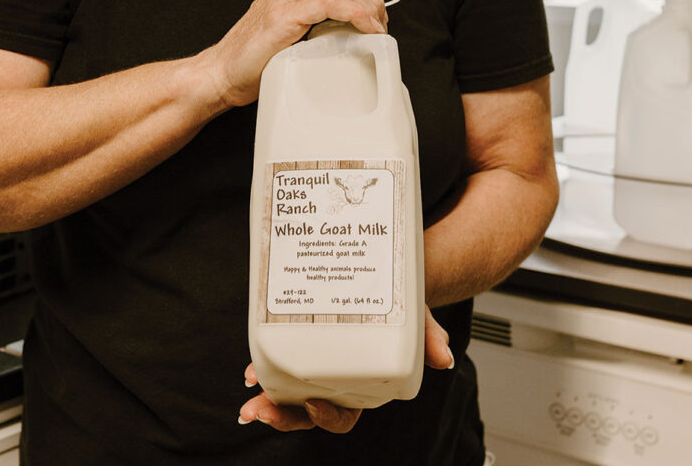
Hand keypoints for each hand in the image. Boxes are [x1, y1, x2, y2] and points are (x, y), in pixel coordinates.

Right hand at [207, 0, 387, 108]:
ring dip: (368, 5)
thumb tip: (349, 34)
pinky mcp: (283, 15)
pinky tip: (365, 30)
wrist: (218, 76)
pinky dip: (355, 14)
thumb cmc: (251, 65)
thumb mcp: (288, 37)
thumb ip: (311, 26)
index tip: (377, 18)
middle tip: (381, 26)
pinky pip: (329, 2)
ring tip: (376, 29)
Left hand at [237, 307, 452, 432]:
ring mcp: (314, 362)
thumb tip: (442, 356)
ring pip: (286, 391)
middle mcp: (334, 378)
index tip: (314, 405)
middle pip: (306, 411)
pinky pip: (278, 361)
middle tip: (260, 409)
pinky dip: (263, 365)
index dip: (327, 417)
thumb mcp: (416, 318)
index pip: (344, 414)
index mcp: (362, 383)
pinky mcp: (298, 340)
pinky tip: (251, 366)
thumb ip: (427, 337)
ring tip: (249, 389)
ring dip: (265, 395)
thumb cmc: (399, 306)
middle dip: (281, 415)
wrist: (383, 275)